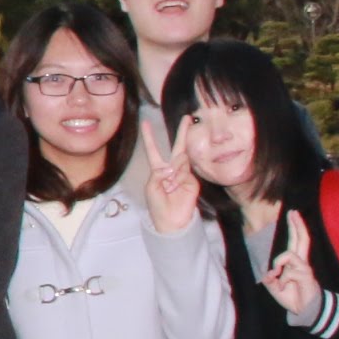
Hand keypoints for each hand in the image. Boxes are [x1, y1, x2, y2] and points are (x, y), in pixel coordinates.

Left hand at [143, 114, 202, 235]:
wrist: (172, 221)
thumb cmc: (157, 205)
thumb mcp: (152, 187)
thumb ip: (159, 173)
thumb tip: (173, 166)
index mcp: (158, 170)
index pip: (154, 150)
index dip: (149, 137)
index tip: (146, 123)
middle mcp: (172, 169)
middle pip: (178, 147)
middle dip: (182, 132)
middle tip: (186, 118)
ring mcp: (184, 174)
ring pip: (180, 161)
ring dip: (174, 172)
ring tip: (170, 186)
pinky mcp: (192, 181)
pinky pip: (185, 172)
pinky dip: (179, 178)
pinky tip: (176, 187)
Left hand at [260, 208, 324, 324]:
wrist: (303, 310)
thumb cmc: (291, 296)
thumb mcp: (274, 287)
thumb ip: (269, 279)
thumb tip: (268, 273)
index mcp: (294, 262)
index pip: (295, 240)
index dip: (294, 227)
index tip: (292, 213)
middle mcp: (301, 262)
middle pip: (301, 239)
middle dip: (297, 225)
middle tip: (293, 211)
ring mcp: (304, 268)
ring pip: (290, 253)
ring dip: (279, 262)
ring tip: (276, 274)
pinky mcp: (306, 276)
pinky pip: (289, 271)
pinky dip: (283, 279)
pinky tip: (284, 286)